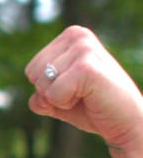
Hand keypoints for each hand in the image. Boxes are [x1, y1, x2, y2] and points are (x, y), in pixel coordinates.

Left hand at [27, 26, 142, 149]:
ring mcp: (84, 49)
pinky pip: (52, 94)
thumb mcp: (58, 99)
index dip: (48, 87)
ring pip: (42, 84)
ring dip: (60, 99)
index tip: (76, 88)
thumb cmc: (93, 108)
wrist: (127, 122)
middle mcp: (78, 35)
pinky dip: (65, 104)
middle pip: (33, 74)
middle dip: (51, 92)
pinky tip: (89, 99)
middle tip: (81, 94)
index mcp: (72, 35)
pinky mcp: (87, 68)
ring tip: (86, 95)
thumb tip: (35, 98)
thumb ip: (39, 95)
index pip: (32, 68)